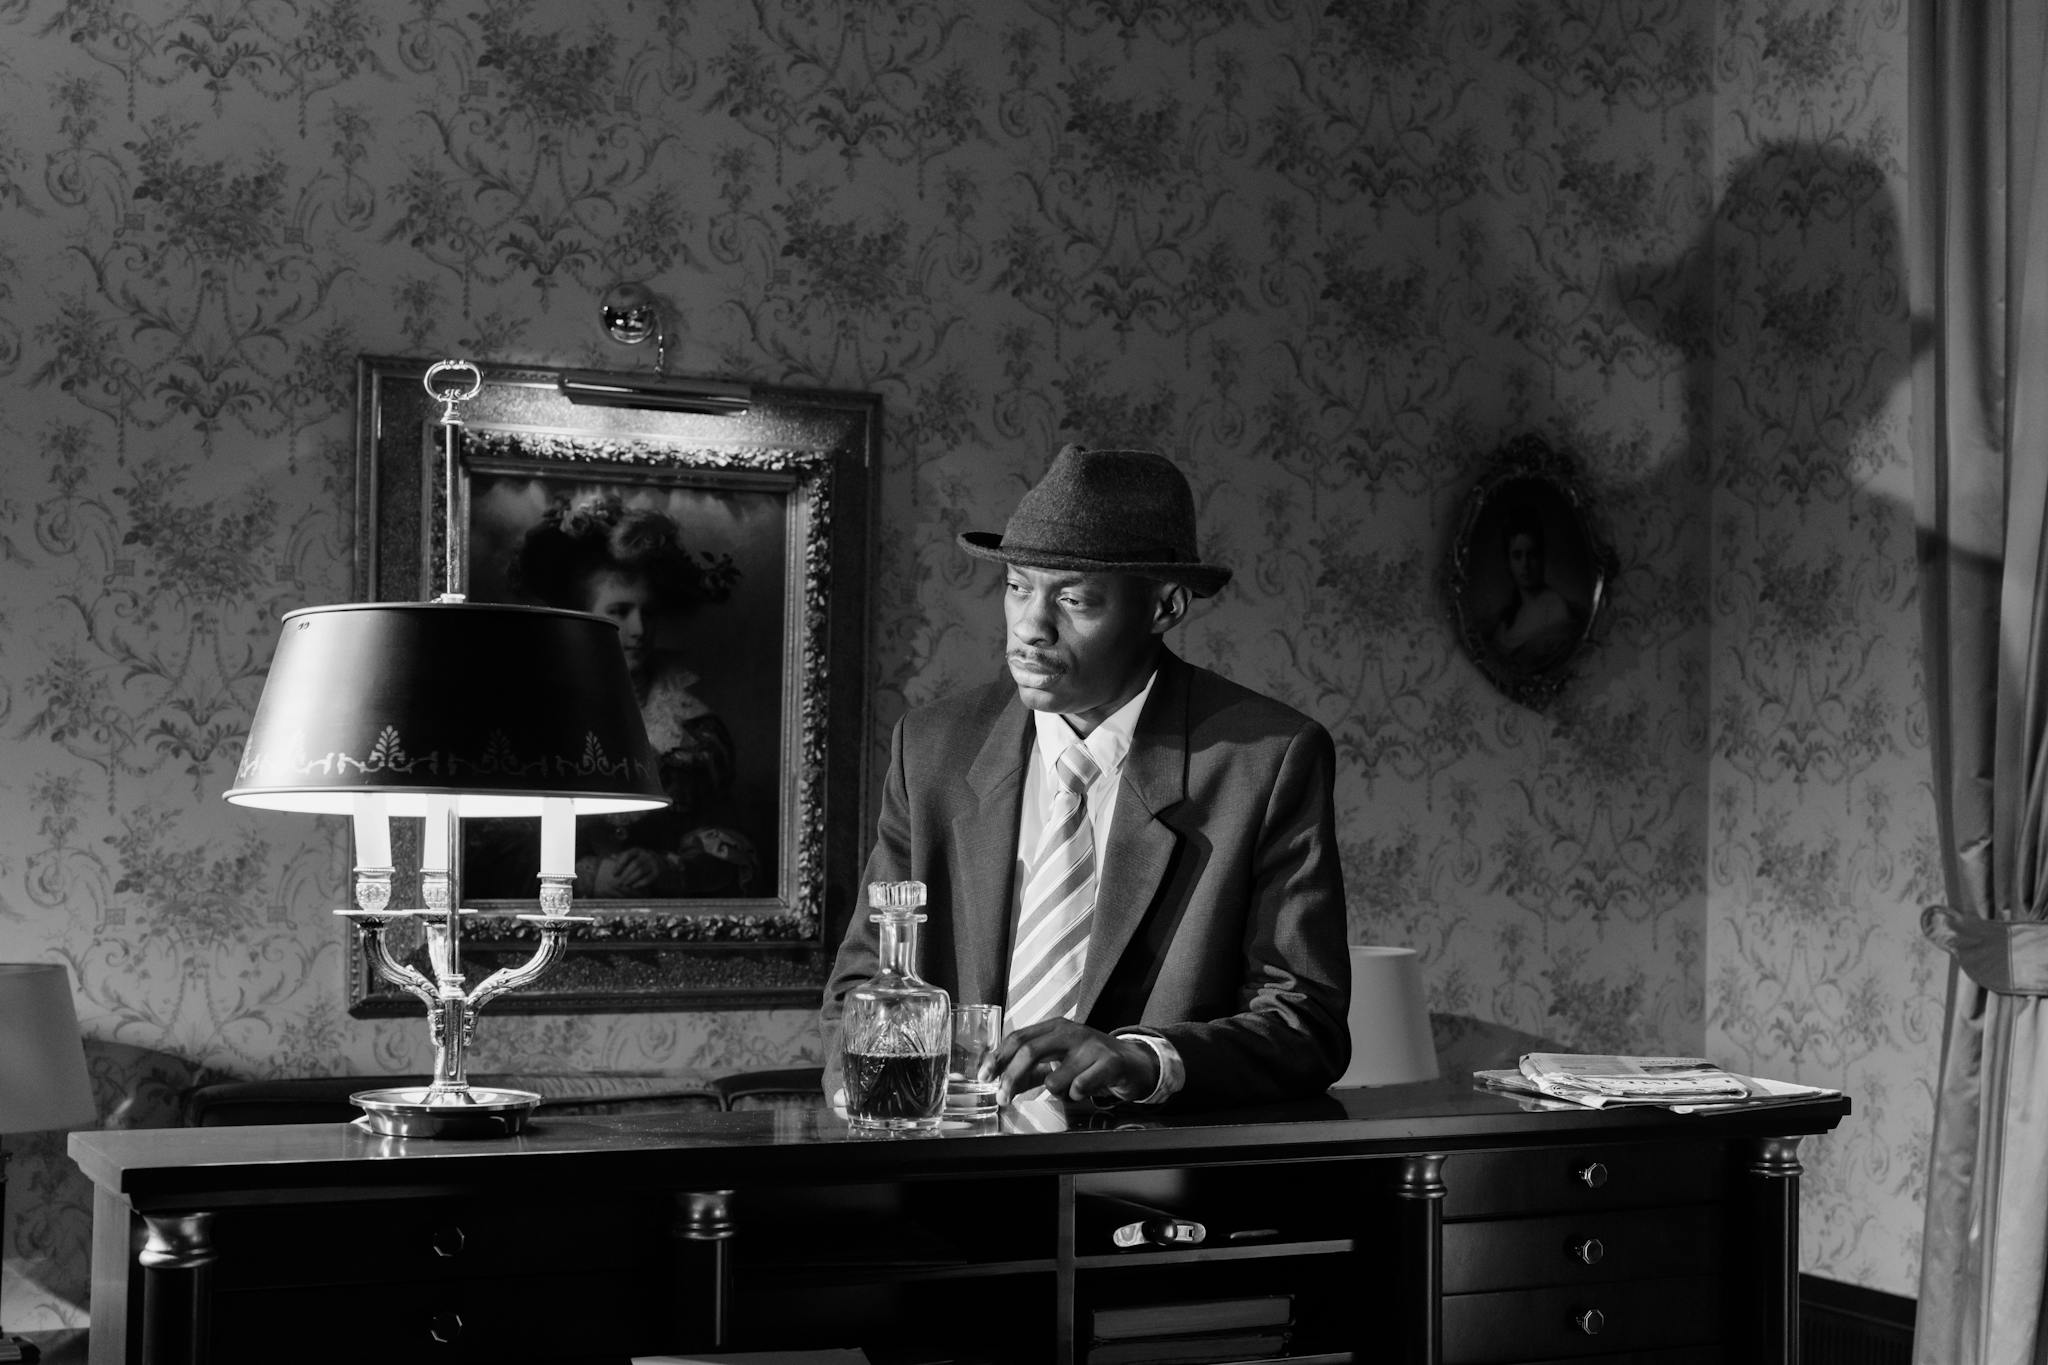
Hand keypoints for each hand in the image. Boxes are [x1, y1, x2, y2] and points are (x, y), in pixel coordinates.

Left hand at [592, 848, 660, 895]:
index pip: (627, 855)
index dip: (619, 864)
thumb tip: (612, 856)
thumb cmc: (643, 860)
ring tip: (625, 884)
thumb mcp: (634, 856)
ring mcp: (654, 863)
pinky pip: (648, 878)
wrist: (662, 863)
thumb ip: (624, 856)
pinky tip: (634, 886)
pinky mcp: (658, 872)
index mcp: (638, 850)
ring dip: (631, 879)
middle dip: (625, 874)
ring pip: (641, 871)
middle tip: (618, 882)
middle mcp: (647, 855)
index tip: (614, 874)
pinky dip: (640, 883)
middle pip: (634, 864)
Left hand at [988, 1019, 1158, 1104]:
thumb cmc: (1092, 1061)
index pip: (1018, 1038)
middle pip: (1030, 1051)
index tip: (984, 1077)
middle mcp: (1071, 1032)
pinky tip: (1087, 1090)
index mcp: (1056, 1028)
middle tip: (1002, 1099)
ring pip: (1055, 1079)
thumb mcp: (1060, 1061)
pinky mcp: (1109, 1062)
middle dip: (1011, 1078)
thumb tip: (1000, 1083)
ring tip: (1071, 1089)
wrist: (1135, 1062)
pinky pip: (1079, 1088)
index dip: (998, 1058)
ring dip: (1056, 1093)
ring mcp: (1091, 1045)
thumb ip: (1031, 1072)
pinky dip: (1077, 1096)